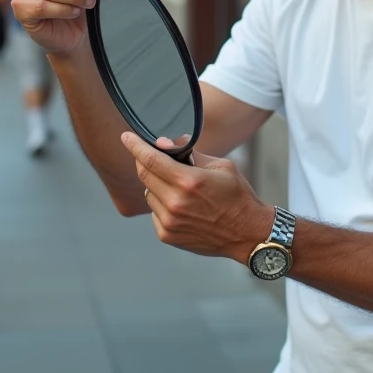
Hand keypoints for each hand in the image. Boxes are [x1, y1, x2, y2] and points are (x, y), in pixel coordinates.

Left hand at [121, 132, 271, 262]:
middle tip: (150, 156)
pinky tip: (181, 205)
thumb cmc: (238, 197)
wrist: (247, 233)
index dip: (135, 145)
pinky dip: (161, 204)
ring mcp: (169, 221)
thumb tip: (166, 144)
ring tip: (178, 186)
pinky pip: (154, 212)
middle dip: (144, 161)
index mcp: (189, 181)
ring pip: (148, 194)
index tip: (126, 137)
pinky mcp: (167, 235)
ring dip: (156, 184)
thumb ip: (192, 154)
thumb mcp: (222, 166)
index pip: (150, 159)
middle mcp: (175, 202)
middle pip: (144, 175)